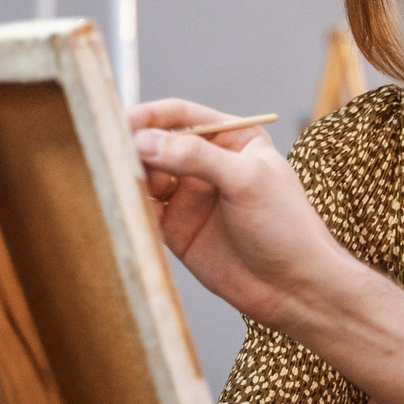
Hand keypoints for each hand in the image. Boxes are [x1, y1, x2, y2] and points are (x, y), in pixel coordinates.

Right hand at [130, 97, 349, 329]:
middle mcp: (206, 163)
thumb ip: (197, 157)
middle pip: (156, 143)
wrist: (294, 287)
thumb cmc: (286, 226)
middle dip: (132, 146)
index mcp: (231, 139)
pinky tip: (120, 204)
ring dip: (128, 175)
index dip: (149, 117)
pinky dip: (128, 205)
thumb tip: (146, 141)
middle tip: (109, 152)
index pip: (180, 116)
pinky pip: (143, 210)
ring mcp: (189, 196)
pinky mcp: (176, 229)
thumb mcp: (247, 180)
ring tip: (116, 180)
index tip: (121, 122)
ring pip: (145, 175)